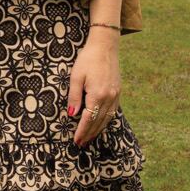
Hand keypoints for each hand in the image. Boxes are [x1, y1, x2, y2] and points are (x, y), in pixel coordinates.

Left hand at [66, 31, 121, 145]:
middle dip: (89, 134)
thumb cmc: (87, 60)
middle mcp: (109, 97)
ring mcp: (116, 95)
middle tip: (81, 144)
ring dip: (98, 130)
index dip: (82, 131)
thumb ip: (74, 97)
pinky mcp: (118, 91)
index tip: (76, 140)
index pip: (89, 118)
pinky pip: (112, 111)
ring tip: (89, 138)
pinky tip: (100, 124)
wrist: (105, 46)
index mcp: (98, 94)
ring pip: (107, 118)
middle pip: (99, 121)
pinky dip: (106, 120)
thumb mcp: (75, 77)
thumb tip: (71, 115)